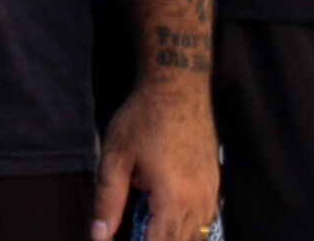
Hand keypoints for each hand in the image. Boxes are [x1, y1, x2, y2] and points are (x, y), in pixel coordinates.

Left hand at [92, 79, 218, 240]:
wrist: (176, 88)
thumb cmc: (143, 118)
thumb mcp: (115, 156)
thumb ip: (107, 200)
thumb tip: (98, 235)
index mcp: (172, 197)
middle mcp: (198, 200)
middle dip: (156, 240)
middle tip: (135, 232)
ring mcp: (211, 193)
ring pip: (196, 235)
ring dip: (173, 236)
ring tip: (147, 224)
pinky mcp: (214, 185)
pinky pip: (205, 220)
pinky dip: (187, 227)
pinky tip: (167, 216)